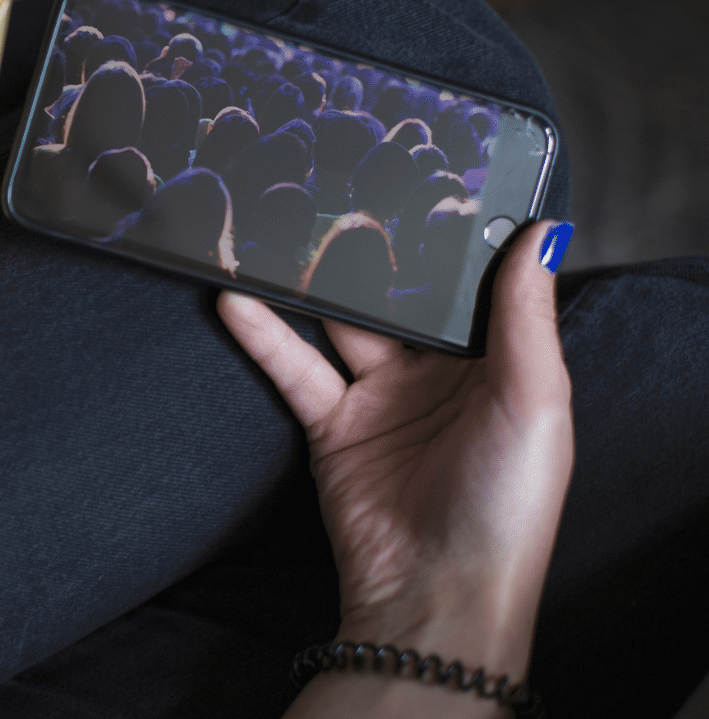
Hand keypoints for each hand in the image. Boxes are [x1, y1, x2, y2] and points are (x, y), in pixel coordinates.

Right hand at [218, 221, 574, 714]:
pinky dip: (263, 334)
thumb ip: (526, 316)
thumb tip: (540, 234)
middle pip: (403, 300)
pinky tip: (236, 298)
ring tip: (277, 231)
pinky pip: (294, 367)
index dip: (454, 241)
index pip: (475, 288)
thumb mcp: (535, 401)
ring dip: (312, 284)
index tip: (429, 182)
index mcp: (502, 368)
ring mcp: (382, 399)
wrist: (434, 593)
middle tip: (341, 192)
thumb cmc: (505, 508)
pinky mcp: (332, 424)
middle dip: (376, 253)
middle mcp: (441, 378)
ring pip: (342, 324)